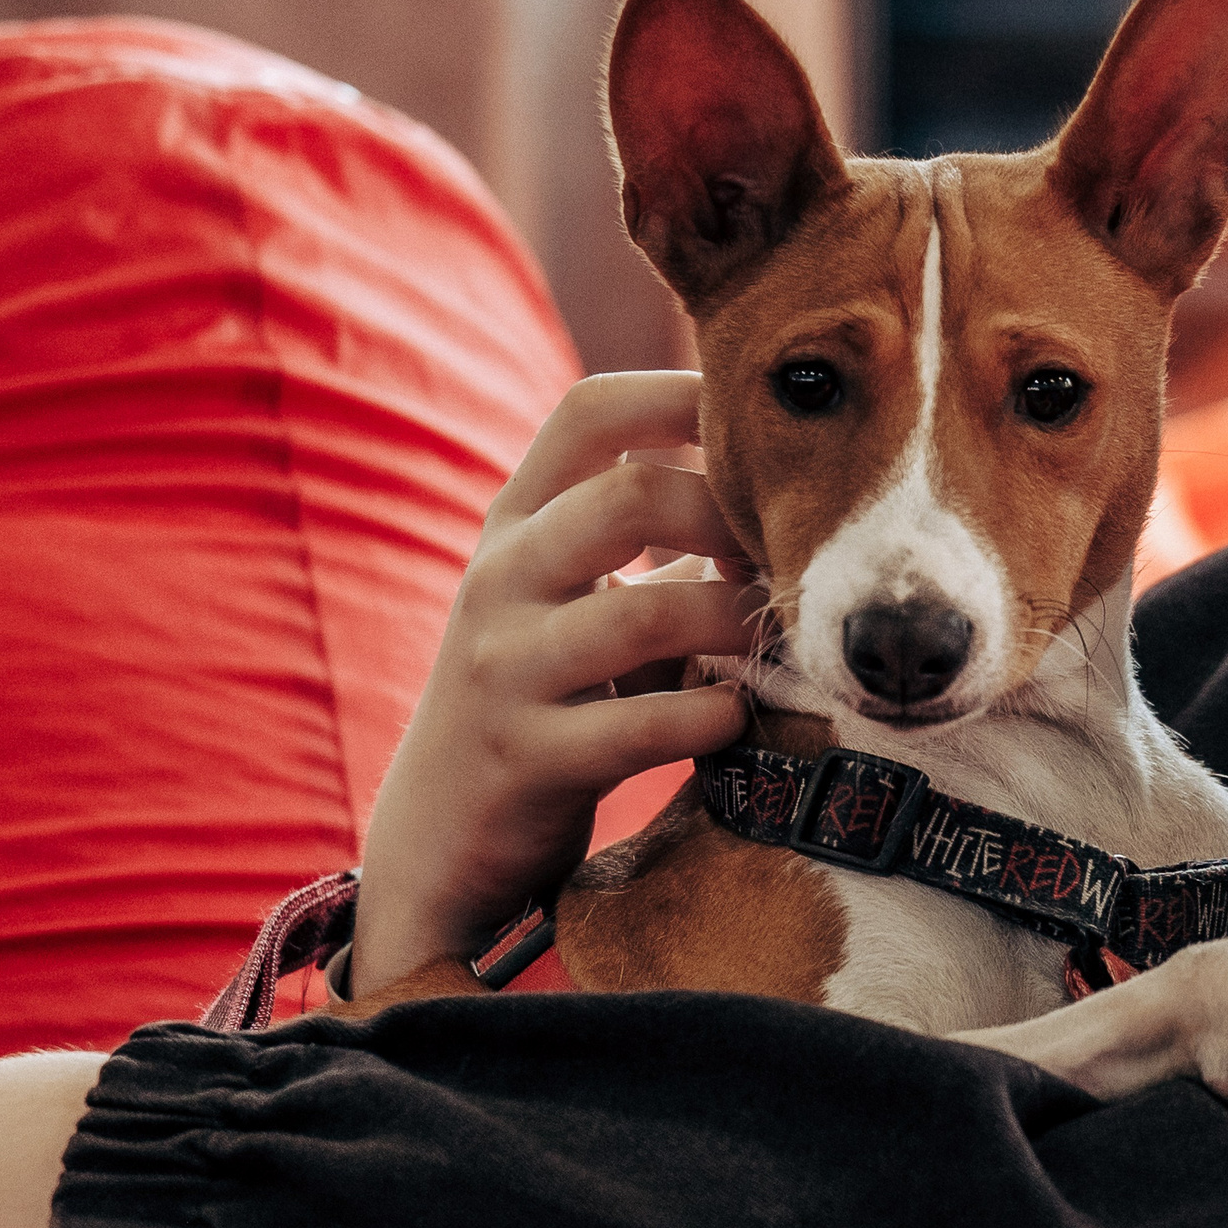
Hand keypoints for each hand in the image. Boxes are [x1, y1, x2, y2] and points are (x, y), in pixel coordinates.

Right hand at [351, 372, 758, 995]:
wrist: (442, 831)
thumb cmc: (547, 692)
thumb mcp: (575, 596)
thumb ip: (649, 535)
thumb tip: (777, 472)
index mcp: (517, 524)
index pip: (590, 414)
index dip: (680, 397)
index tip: (760, 421)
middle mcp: (500, 579)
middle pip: (631, 498)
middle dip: (729, 517)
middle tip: (785, 556)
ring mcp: (504, 669)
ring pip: (644, 614)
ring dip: (734, 622)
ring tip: (777, 639)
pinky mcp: (526, 758)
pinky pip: (637, 727)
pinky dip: (709, 716)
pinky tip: (737, 716)